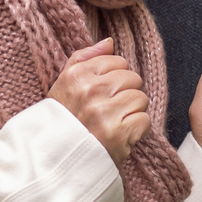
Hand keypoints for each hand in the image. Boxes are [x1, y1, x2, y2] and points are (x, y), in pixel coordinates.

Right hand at [47, 39, 149, 166]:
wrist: (56, 159)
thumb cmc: (64, 119)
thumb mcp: (65, 83)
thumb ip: (85, 58)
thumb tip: (109, 42)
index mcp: (77, 75)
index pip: (118, 62)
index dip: (116, 78)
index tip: (104, 93)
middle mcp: (90, 91)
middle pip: (133, 79)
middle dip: (127, 93)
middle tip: (111, 110)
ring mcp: (104, 113)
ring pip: (141, 99)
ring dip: (133, 112)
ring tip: (115, 122)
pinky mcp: (118, 134)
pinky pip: (144, 120)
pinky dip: (138, 130)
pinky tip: (122, 135)